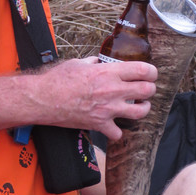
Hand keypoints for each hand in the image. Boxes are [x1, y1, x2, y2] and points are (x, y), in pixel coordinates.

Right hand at [36, 56, 156, 139]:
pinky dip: (117, 131)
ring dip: (143, 109)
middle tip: (146, 89)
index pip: (143, 70)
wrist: (43, 99)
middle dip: (150, 89)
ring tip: (139, 106)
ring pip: (140, 112)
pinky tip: (114, 126)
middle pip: (147, 90)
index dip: (152, 72)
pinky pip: (117, 133)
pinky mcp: (100, 124)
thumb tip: (98, 61)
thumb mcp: (77, 63)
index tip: (151, 73)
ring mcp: (108, 109)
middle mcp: (112, 90)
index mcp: (108, 72)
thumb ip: (92, 62)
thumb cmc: (57, 79)